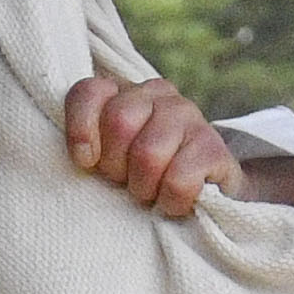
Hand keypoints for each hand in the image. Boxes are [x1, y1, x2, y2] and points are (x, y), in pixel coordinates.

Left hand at [61, 73, 237, 214]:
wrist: (204, 195)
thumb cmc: (142, 177)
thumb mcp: (106, 160)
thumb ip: (88, 147)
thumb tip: (83, 157)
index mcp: (123, 92)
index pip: (88, 92)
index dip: (81, 131)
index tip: (86, 162)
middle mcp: (156, 92)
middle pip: (119, 123)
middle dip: (115, 166)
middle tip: (126, 180)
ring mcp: (188, 113)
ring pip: (148, 155)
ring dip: (144, 187)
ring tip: (151, 191)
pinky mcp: (212, 145)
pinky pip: (178, 180)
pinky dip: (171, 202)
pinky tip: (175, 200)